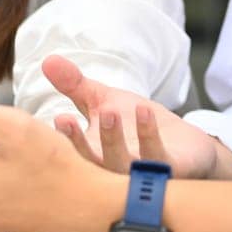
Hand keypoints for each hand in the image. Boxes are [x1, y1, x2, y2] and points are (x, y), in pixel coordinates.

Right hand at [44, 55, 231, 179]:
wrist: (184, 146)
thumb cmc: (137, 128)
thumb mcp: (103, 101)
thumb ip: (75, 85)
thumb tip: (48, 60)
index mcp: (94, 155)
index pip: (73, 152)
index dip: (64, 139)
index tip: (56, 118)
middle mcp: (114, 169)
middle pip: (92, 163)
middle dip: (79, 144)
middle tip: (67, 119)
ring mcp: (142, 172)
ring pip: (122, 164)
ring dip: (113, 140)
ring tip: (108, 111)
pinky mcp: (171, 169)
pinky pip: (158, 156)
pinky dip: (149, 135)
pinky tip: (143, 110)